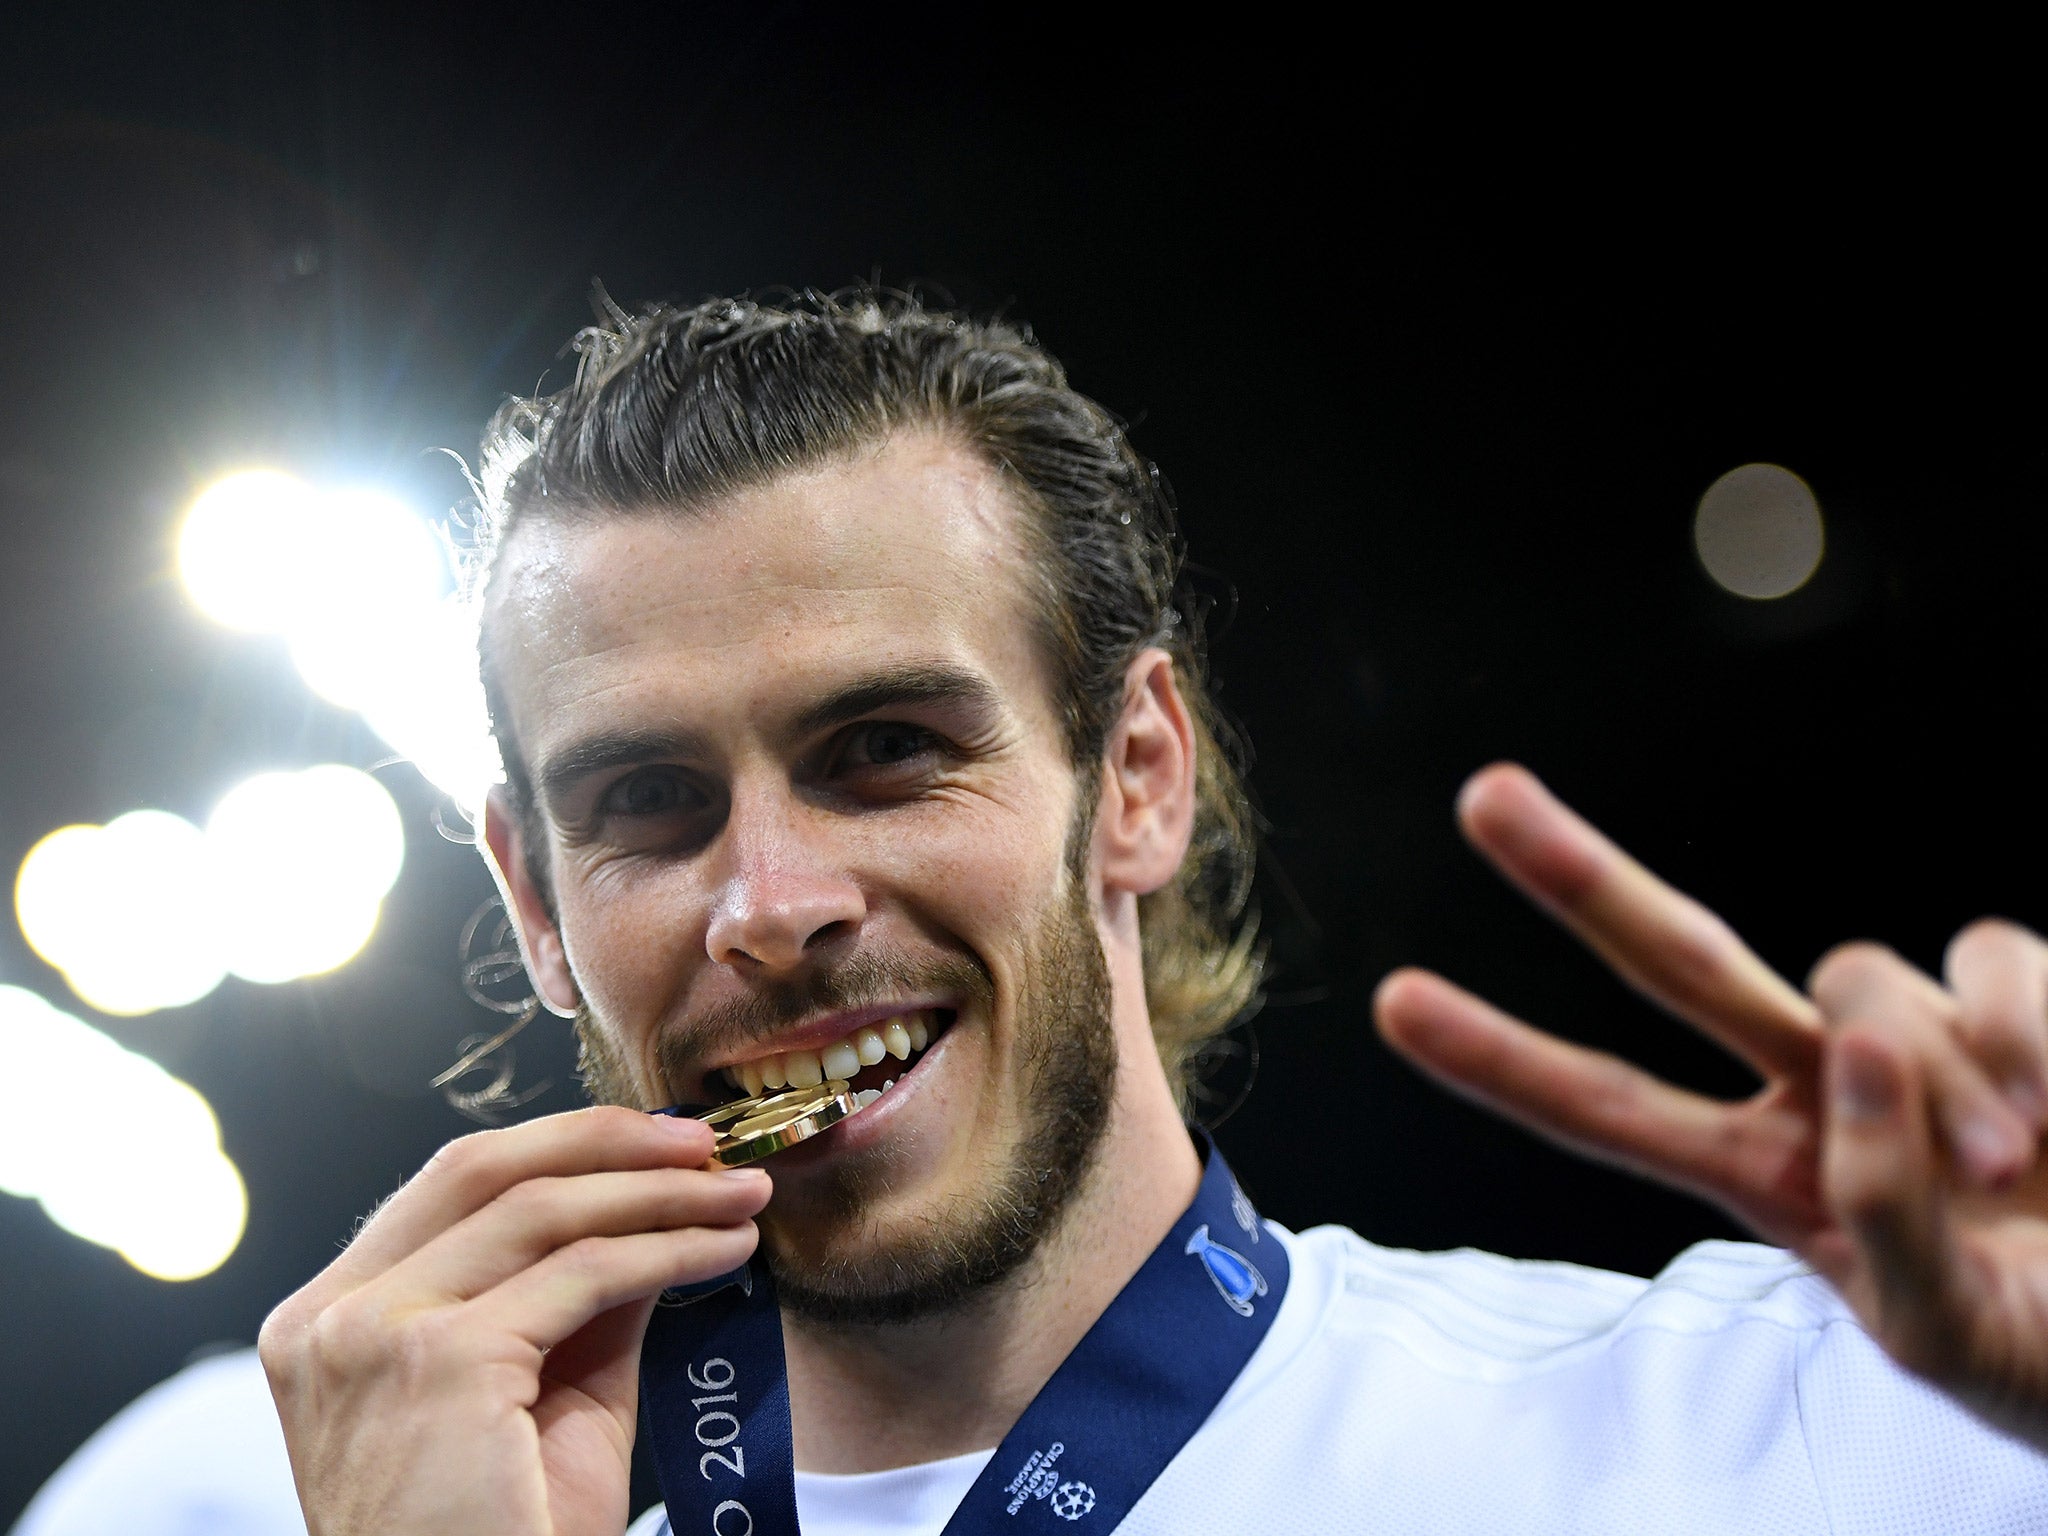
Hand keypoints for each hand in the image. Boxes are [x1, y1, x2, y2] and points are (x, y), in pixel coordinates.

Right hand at [258, 1107, 771, 1535]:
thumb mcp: (546, 1393)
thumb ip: (580, 1298)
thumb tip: (655, 1207)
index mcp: (329, 1318)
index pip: (455, 1186)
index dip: (564, 1146)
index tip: (656, 1143)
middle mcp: (329, 1317)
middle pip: (487, 1171)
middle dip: (611, 1142)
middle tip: (707, 1143)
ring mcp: (373, 1334)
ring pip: (545, 1211)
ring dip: (661, 1192)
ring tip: (739, 1198)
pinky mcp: (438, 1362)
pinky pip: (585, 1275)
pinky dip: (670, 1250)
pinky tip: (724, 1253)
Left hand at [1374, 763, 2047, 1448]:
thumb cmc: (2037, 1344)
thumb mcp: (1943, 1331)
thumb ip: (1887, 1218)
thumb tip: (1860, 1059)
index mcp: (1764, 1174)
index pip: (1608, 1110)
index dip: (1502, 1058)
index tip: (1396, 1002)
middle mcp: (1814, 1087)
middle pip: (1676, 958)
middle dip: (1579, 878)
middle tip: (1479, 794)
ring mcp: (1910, 1037)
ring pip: (1853, 972)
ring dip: (1932, 1073)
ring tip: (2012, 1171)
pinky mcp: (2011, 1001)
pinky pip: (1989, 961)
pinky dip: (2027, 1026)